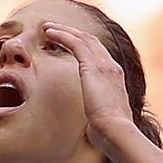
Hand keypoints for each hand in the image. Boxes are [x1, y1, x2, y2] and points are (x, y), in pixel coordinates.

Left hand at [43, 20, 133, 145]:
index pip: (99, 56)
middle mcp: (112, 67)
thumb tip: (89, 127)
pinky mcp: (92, 66)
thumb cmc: (108, 134)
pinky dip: (62, 35)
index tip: (69, 45)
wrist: (115, 131)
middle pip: (91, 42)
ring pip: (82, 38)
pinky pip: (75, 43)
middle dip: (73, 33)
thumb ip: (96, 117)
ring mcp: (103, 65)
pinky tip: (49, 33)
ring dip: (64, 30)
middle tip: (55, 30)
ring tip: (47, 27)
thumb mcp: (102, 121)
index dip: (84, 48)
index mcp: (115, 80)